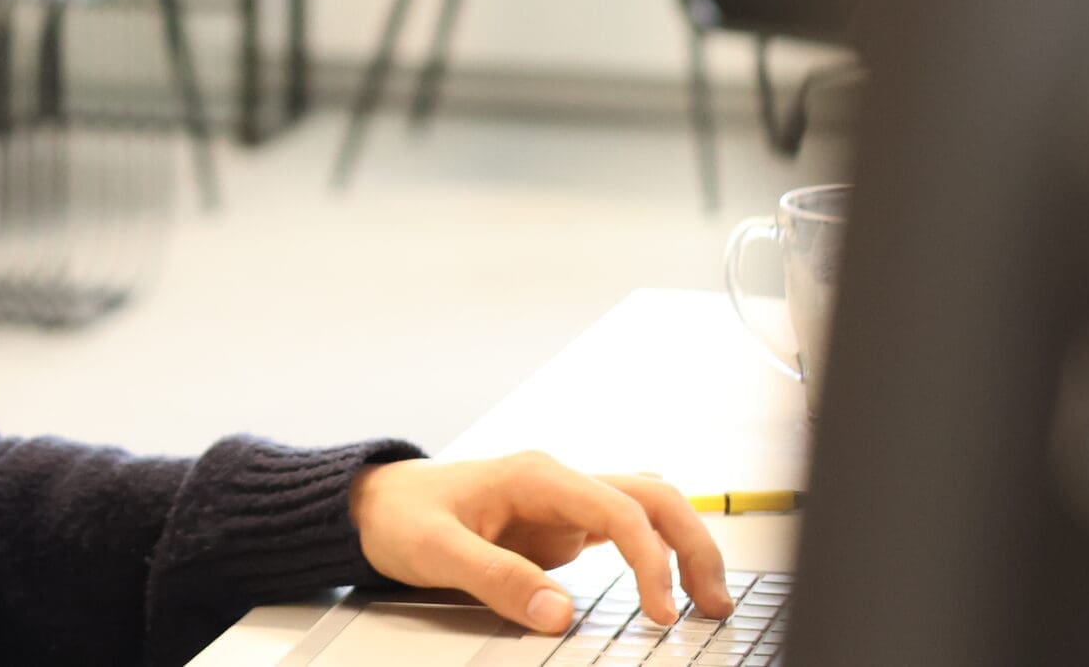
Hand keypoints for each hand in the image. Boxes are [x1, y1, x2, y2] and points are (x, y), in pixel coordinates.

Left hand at [347, 452, 734, 632]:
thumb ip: (497, 579)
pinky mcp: (562, 526)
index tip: (659, 612)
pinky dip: (657, 555)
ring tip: (707, 600)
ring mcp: (564, 503)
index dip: (650, 560)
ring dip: (683, 546)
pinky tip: (670, 586)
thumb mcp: (436, 552)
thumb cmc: (400, 516)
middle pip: (652, 498)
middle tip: (714, 604)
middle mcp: (560, 482)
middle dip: (692, 545)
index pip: (620, 508)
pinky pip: (626, 531)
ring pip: (647, 510)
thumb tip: (558, 613)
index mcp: (536, 475)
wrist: (374, 503)